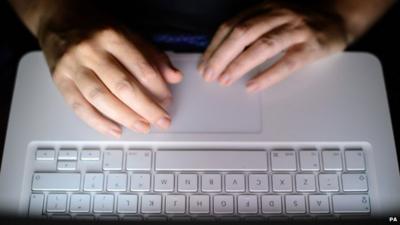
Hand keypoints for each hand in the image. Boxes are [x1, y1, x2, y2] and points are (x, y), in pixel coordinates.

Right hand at [40, 20, 181, 137]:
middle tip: (161, 121)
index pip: (141, 67)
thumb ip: (153, 56)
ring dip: (125, 117)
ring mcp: (73, 66)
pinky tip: (115, 130)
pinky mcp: (60, 80)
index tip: (168, 101)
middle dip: (146, 108)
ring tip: (143, 127)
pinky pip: (79, 106)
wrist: (58, 18)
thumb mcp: (128, 33)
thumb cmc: (96, 28)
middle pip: (122, 86)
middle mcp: (91, 51)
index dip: (158, 88)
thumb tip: (174, 77)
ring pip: (101, 98)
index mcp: (112, 37)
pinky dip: (98, 122)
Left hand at [198, 1, 347, 91]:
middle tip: (209, 75)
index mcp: (264, 7)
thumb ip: (251, 29)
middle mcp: (278, 14)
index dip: (215, 46)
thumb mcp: (272, 17)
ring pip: (262, 46)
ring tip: (225, 80)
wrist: (338, 18)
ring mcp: (295, 29)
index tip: (204, 64)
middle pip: (242, 34)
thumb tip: (222, 54)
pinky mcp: (310, 47)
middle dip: (221, 56)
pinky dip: (267, 75)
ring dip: (239, 64)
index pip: (231, 26)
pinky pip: (286, 63)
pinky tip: (253, 86)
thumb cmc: (300, 22)